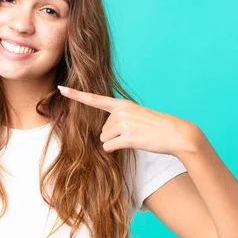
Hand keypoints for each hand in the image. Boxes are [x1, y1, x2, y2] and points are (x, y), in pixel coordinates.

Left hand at [57, 85, 198, 156]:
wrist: (176, 133)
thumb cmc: (157, 127)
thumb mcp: (137, 116)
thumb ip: (119, 119)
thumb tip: (104, 138)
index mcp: (122, 104)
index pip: (95, 99)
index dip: (76, 95)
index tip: (61, 88)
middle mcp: (121, 111)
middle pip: (102, 130)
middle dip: (114, 136)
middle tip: (134, 134)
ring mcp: (124, 123)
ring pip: (105, 139)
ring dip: (117, 143)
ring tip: (136, 138)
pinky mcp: (127, 137)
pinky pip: (109, 147)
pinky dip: (116, 150)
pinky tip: (133, 144)